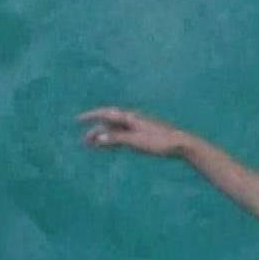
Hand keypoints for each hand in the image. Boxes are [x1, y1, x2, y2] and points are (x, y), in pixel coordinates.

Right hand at [76, 107, 195, 158]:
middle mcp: (132, 119)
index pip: (105, 114)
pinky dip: (114, 139)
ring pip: (115, 130)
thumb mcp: (136, 141)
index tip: (77, 120)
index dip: (90, 116)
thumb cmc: (159, 142)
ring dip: (103, 136)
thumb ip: (117, 138)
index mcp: (130, 118)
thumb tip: (99, 136)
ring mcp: (138, 127)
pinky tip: (110, 145)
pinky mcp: (143, 135)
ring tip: (93, 145)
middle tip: (84, 142)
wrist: (181, 144)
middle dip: (95, 130)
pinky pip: (123, 135)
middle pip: (109, 123)